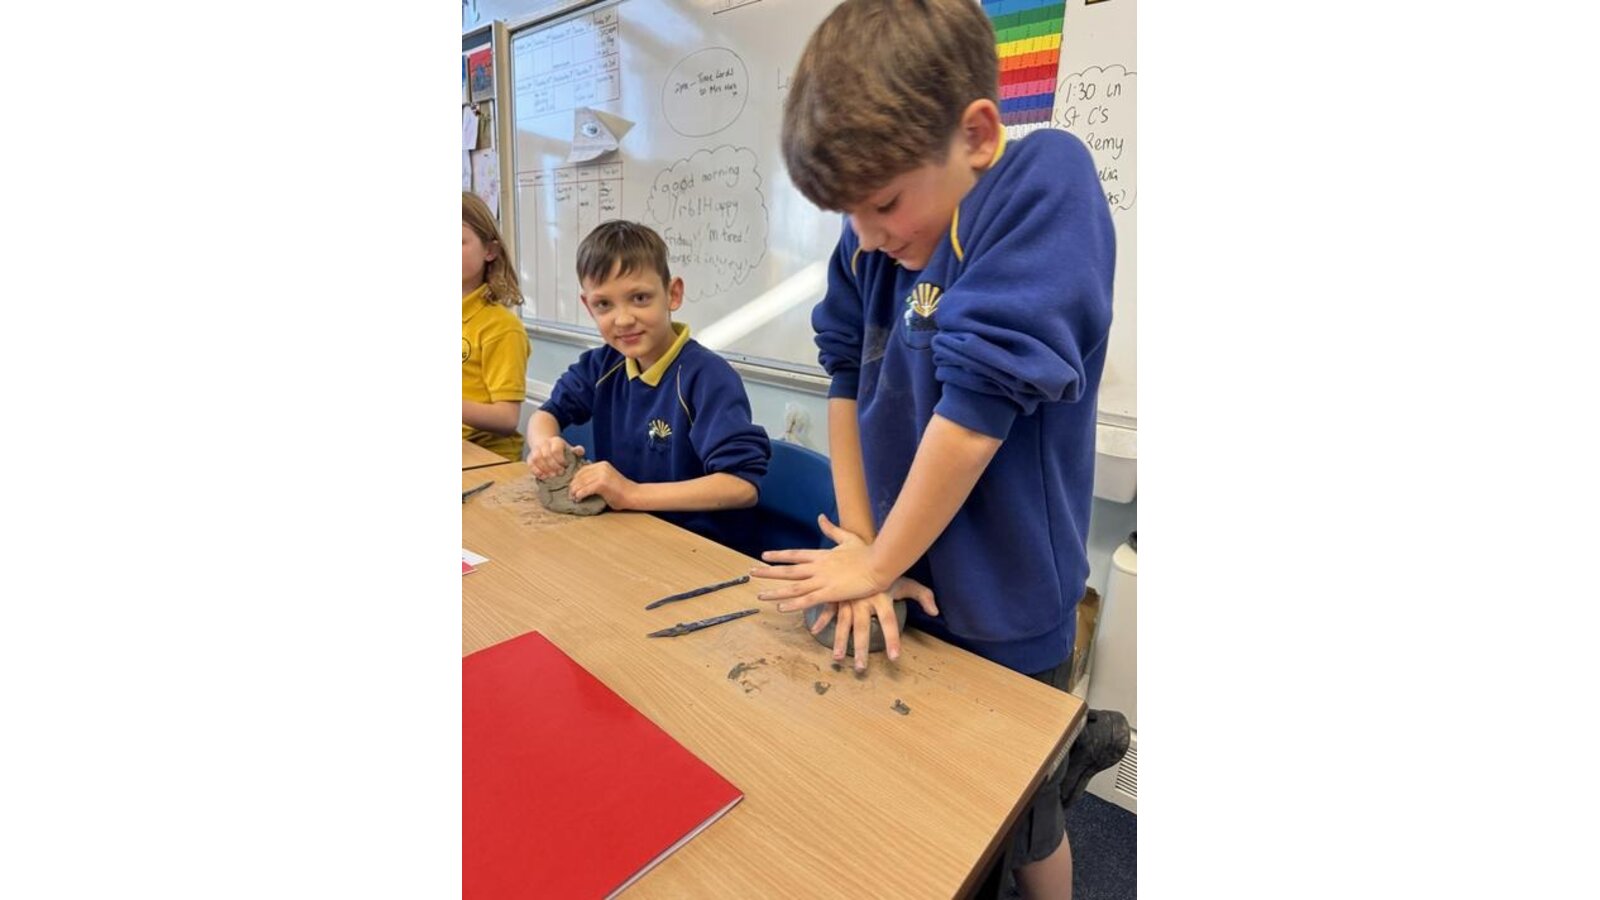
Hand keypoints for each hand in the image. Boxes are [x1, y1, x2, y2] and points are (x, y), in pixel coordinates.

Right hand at [528, 436, 581, 478]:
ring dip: (544, 469)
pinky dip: (536, 471)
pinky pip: (530, 464)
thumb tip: (580, 451)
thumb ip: (577, 450)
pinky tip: (543, 476)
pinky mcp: (530, 457)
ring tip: (551, 476)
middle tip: (560, 473)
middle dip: (553, 466)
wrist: (546, 445)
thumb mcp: (569, 448)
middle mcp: (544, 444)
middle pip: (546, 455)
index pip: (556, 450)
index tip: (565, 466)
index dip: (560, 459)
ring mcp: (535, 450)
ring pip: (536, 459)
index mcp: (555, 441)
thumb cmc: (561, 450)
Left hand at [568, 460, 635, 508]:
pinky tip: (579, 499)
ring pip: (581, 483)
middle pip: (580, 476)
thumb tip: (579, 484)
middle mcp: (601, 467)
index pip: (582, 470)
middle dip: (573, 486)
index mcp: (602, 464)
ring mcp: (602, 474)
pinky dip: (580, 495)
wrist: (633, 495)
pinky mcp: (602, 483)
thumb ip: (595, 478)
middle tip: (571, 495)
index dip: (575, 480)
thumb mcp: (606, 479)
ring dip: (575, 491)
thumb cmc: (620, 492)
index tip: (573, 489)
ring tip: (574, 498)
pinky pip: (585, 489)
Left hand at [750, 515, 895, 609]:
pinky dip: (793, 604)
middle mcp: (817, 567)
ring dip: (775, 591)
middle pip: (788, 570)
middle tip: (751, 572)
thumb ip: (832, 529)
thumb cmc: (867, 552)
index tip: (764, 556)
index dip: (779, 555)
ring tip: (759, 594)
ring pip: (793, 587)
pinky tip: (781, 607)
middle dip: (768, 572)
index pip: (795, 554)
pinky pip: (808, 600)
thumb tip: (821, 517)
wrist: (880, 563)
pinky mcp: (830, 593)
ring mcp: (822, 580)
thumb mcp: (848, 538)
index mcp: (821, 555)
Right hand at [806, 576, 937, 670]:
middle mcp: (863, 602)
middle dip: (861, 650)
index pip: (889, 622)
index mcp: (881, 599)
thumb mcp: (906, 582)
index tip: (894, 658)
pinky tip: (816, 631)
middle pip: (862, 629)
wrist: (866, 547)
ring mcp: (848, 599)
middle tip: (861, 669)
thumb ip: (923, 595)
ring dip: (840, 642)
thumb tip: (936, 612)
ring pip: (843, 624)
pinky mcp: (837, 595)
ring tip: (838, 659)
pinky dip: (822, 620)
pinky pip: (829, 609)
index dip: (892, 640)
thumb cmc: (887, 570)